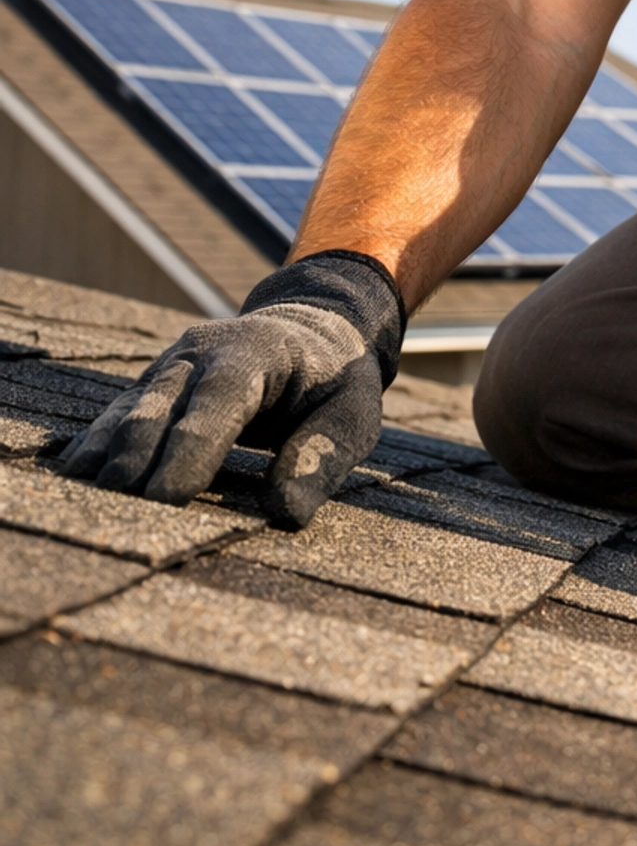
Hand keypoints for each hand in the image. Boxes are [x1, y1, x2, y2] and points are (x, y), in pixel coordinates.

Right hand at [59, 251, 404, 529]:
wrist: (310, 331)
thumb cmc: (334, 381)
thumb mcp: (353, 414)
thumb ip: (322, 457)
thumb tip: (286, 515)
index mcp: (255, 353)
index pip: (218, 401)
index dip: (190, 448)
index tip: (167, 498)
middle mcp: (201, 353)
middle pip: (159, 406)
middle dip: (137, 458)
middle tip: (120, 513)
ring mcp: (170, 366)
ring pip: (129, 410)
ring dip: (106, 454)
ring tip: (83, 500)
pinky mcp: (152, 386)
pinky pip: (118, 415)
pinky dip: (96, 444)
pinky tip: (74, 477)